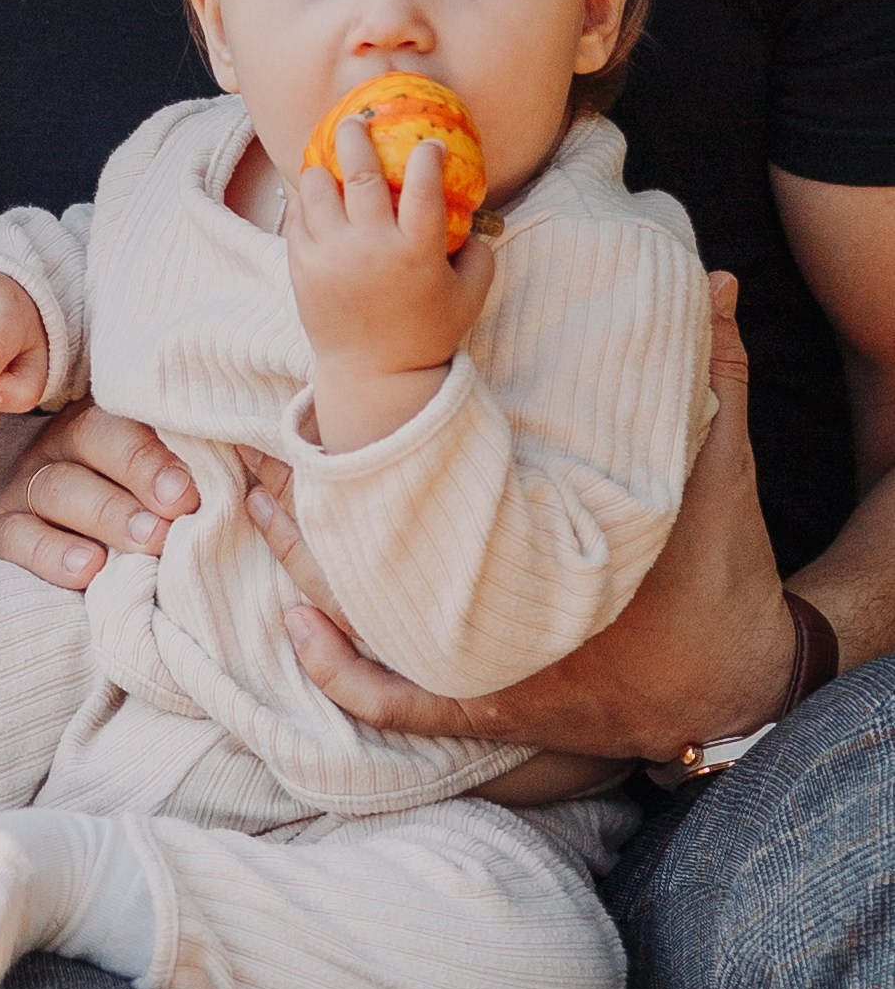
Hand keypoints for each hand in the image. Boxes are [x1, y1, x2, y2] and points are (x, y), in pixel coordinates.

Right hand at [0, 400, 200, 591]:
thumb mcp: (147, 485)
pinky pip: (21, 537)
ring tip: (148, 541)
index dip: (160, 447)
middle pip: (92, 438)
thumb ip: (183, 478)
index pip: (129, 414)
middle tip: (179, 507)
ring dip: (107, 513)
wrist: (32, 537)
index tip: (194, 486)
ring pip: (59, 487)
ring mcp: (26, 487)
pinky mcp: (2, 532)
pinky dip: (53, 553)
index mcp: (105, 420)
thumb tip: (246, 490)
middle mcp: (61, 444)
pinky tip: (88, 568)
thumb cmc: (120, 511)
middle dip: (140, 470)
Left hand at [250, 273, 794, 765]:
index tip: (313, 414)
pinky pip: (394, 703)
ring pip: (367, 622)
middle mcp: (496, 613)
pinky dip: (340, 672)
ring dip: (308, 569)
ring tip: (259, 516)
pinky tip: (299, 632)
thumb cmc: (719, 574)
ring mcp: (485, 666)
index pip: (432, 496)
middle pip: (372, 557)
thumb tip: (725, 282)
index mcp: (534, 549)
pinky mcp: (486, 706)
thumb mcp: (720, 471)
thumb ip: (717, 374)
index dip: (365, 456)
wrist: (735, 684)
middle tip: (254, 465)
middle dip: (308, 509)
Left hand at [287, 120, 492, 451]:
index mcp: (417, 253)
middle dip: (356, 138)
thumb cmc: (427, 333)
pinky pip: (296, 217)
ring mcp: (331, 256)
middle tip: (356, 120)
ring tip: (328, 159)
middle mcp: (371, 248)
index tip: (428, 143)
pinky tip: (312, 191)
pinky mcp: (301, 267)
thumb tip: (479, 218)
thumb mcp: (470, 297)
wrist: (373, 374)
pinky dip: (303, 199)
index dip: (427, 156)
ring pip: (317, 190)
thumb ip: (480, 255)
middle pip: (360, 175)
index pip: (425, 186)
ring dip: (322, 167)